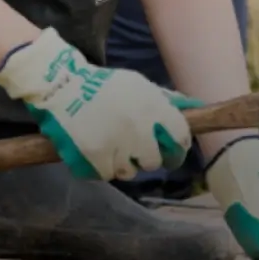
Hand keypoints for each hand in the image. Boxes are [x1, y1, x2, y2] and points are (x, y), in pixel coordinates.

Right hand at [0, 27, 201, 180]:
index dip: (178, 146)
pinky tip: (99, 152)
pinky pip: (108, 175)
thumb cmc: (105, 85)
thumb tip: (193, 108)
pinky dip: (105, 167)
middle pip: (155, 161)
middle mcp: (140, 129)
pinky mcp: (96, 158)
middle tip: (139, 152)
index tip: (172, 150)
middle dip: (149, 158)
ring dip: (125, 164)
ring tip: (114, 149)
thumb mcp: (139, 84)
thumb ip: (165, 99)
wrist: (64, 86)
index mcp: (154, 107)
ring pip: (131, 172)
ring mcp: (118, 145)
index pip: (180, 136)